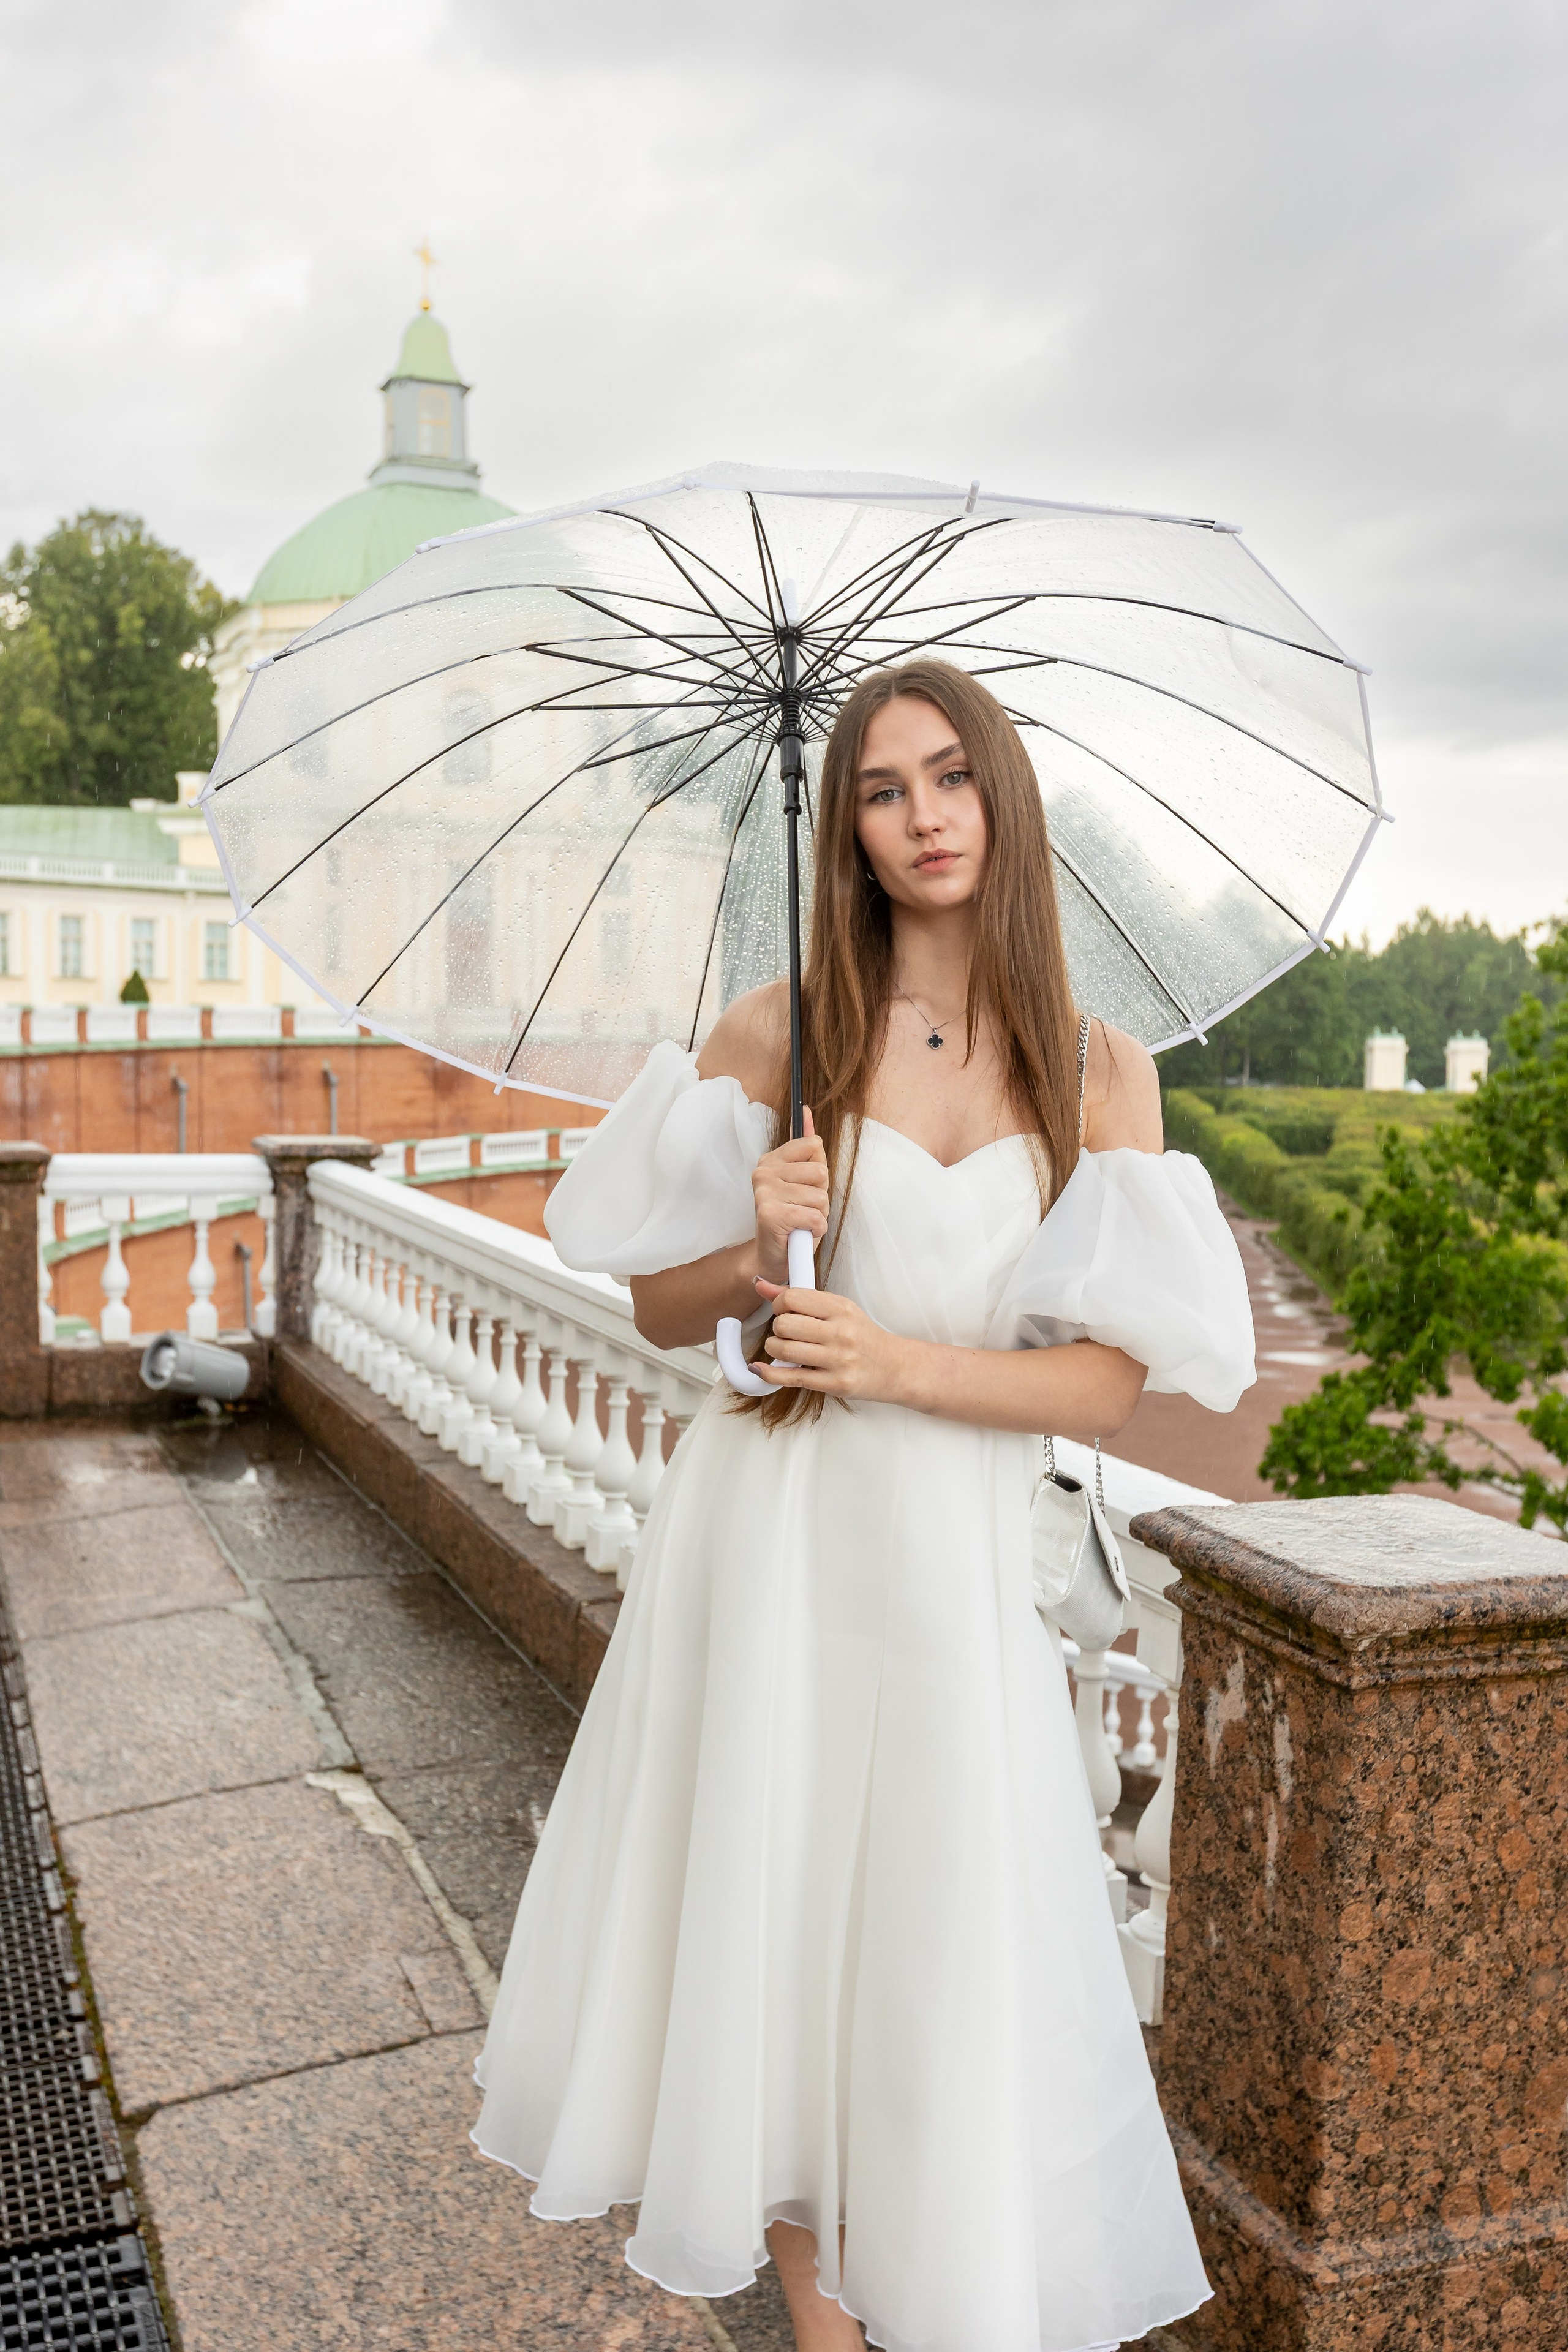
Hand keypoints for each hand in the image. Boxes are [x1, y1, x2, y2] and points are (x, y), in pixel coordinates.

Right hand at [751, 1109, 829, 1284]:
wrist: (774, 1258)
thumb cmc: (793, 1219)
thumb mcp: (803, 1180)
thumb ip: (806, 1148)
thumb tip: (806, 1111)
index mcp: (771, 1160)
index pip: (814, 1145)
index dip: (819, 1172)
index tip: (803, 1187)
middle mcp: (764, 1172)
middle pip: (821, 1172)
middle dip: (820, 1195)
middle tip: (802, 1208)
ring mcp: (765, 1193)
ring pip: (820, 1197)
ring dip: (818, 1215)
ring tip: (801, 1222)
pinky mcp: (771, 1215)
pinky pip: (816, 1217)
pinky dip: (815, 1230)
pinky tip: (800, 1233)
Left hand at [754, 1278, 906, 1402]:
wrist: (894, 1367)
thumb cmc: (862, 1337)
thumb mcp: (838, 1310)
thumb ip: (800, 1298)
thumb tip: (761, 1285)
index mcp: (841, 1309)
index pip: (793, 1298)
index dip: (778, 1304)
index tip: (783, 1310)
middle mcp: (841, 1332)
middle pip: (784, 1324)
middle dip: (777, 1329)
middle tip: (785, 1332)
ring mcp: (838, 1359)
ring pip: (784, 1351)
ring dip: (773, 1349)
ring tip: (782, 1349)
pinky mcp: (835, 1383)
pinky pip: (791, 1378)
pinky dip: (769, 1373)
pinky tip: (760, 1369)